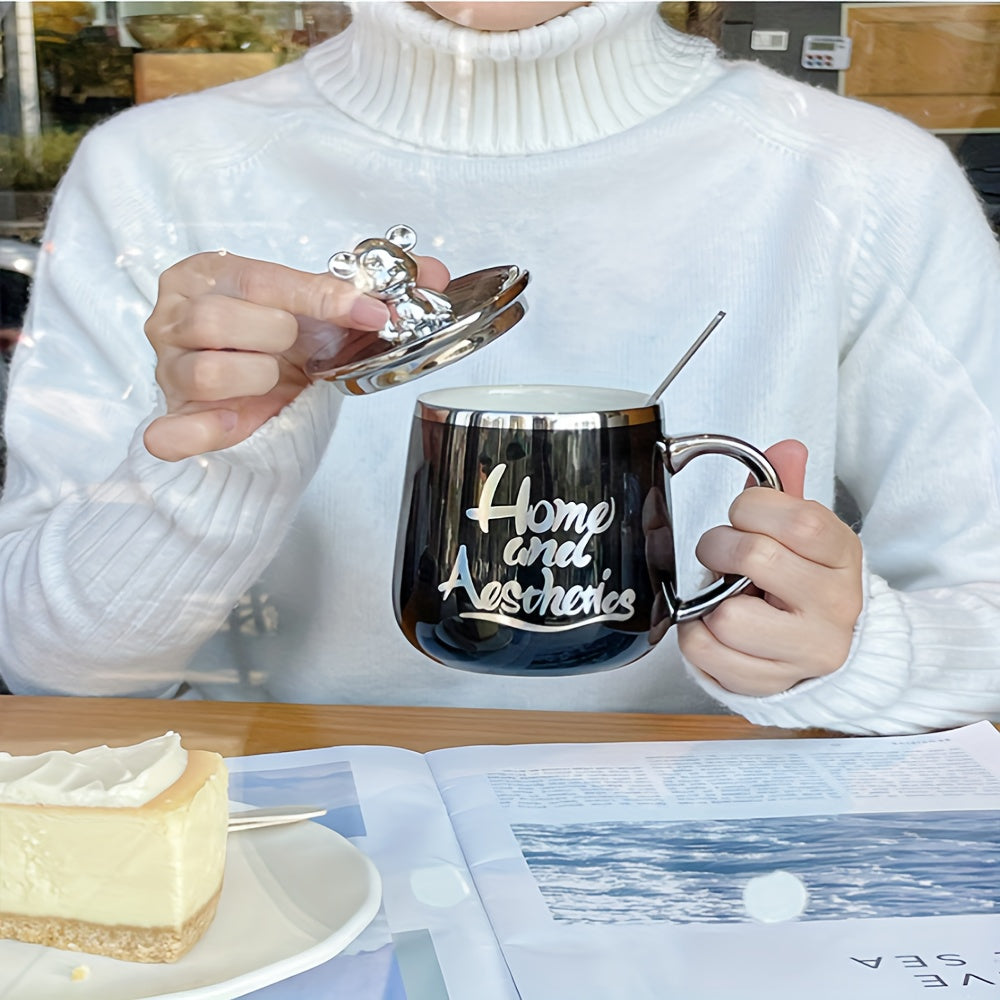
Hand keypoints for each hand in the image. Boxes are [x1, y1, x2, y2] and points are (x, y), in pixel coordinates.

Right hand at [143, 250, 448, 460]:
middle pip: (216, 320)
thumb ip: (368, 288)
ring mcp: (167, 370)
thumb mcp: (318, 308)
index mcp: (208, 274)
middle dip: (277, 338)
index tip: (375, 313)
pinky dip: (207, 432)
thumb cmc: (279, 337)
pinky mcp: (171, 419)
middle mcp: (173, 317)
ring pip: (206, 373)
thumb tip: (434, 274)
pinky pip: (171, 434)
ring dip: (256, 379)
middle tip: (297, 348)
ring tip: (273, 376)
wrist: (257, 384)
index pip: (262, 279)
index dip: (323, 298)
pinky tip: (239, 421)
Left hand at [677, 440, 862, 696]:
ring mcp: (804, 651)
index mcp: (843, 558)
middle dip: (719, 547)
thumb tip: (785, 448)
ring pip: (728, 616)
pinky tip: (711, 625)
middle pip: (756, 558)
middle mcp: (833, 606)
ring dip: (708, 600)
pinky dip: (694, 635)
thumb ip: (788, 492)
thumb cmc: (810, 584)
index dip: (752, 508)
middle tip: (720, 554)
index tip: (743, 515)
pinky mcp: (771, 684)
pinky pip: (706, 653)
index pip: (799, 520)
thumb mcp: (810, 536)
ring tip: (722, 595)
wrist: (836, 651)